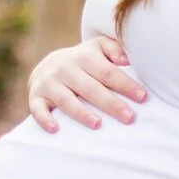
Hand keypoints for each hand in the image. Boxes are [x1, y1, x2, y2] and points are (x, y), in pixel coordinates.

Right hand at [27, 34, 146, 132]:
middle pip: (90, 88)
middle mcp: (66, 68)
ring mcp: (49, 83)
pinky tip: (55, 129)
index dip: (125, 84)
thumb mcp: (98, 48)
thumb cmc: (84, 61)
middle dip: (111, 103)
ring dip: (81, 112)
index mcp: (85, 56)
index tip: (143, 97)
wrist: (48, 65)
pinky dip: (44, 119)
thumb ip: (114, 49)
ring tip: (98, 124)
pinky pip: (38, 109)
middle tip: (129, 117)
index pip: (107, 72)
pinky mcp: (36, 96)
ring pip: (65, 99)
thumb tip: (126, 60)